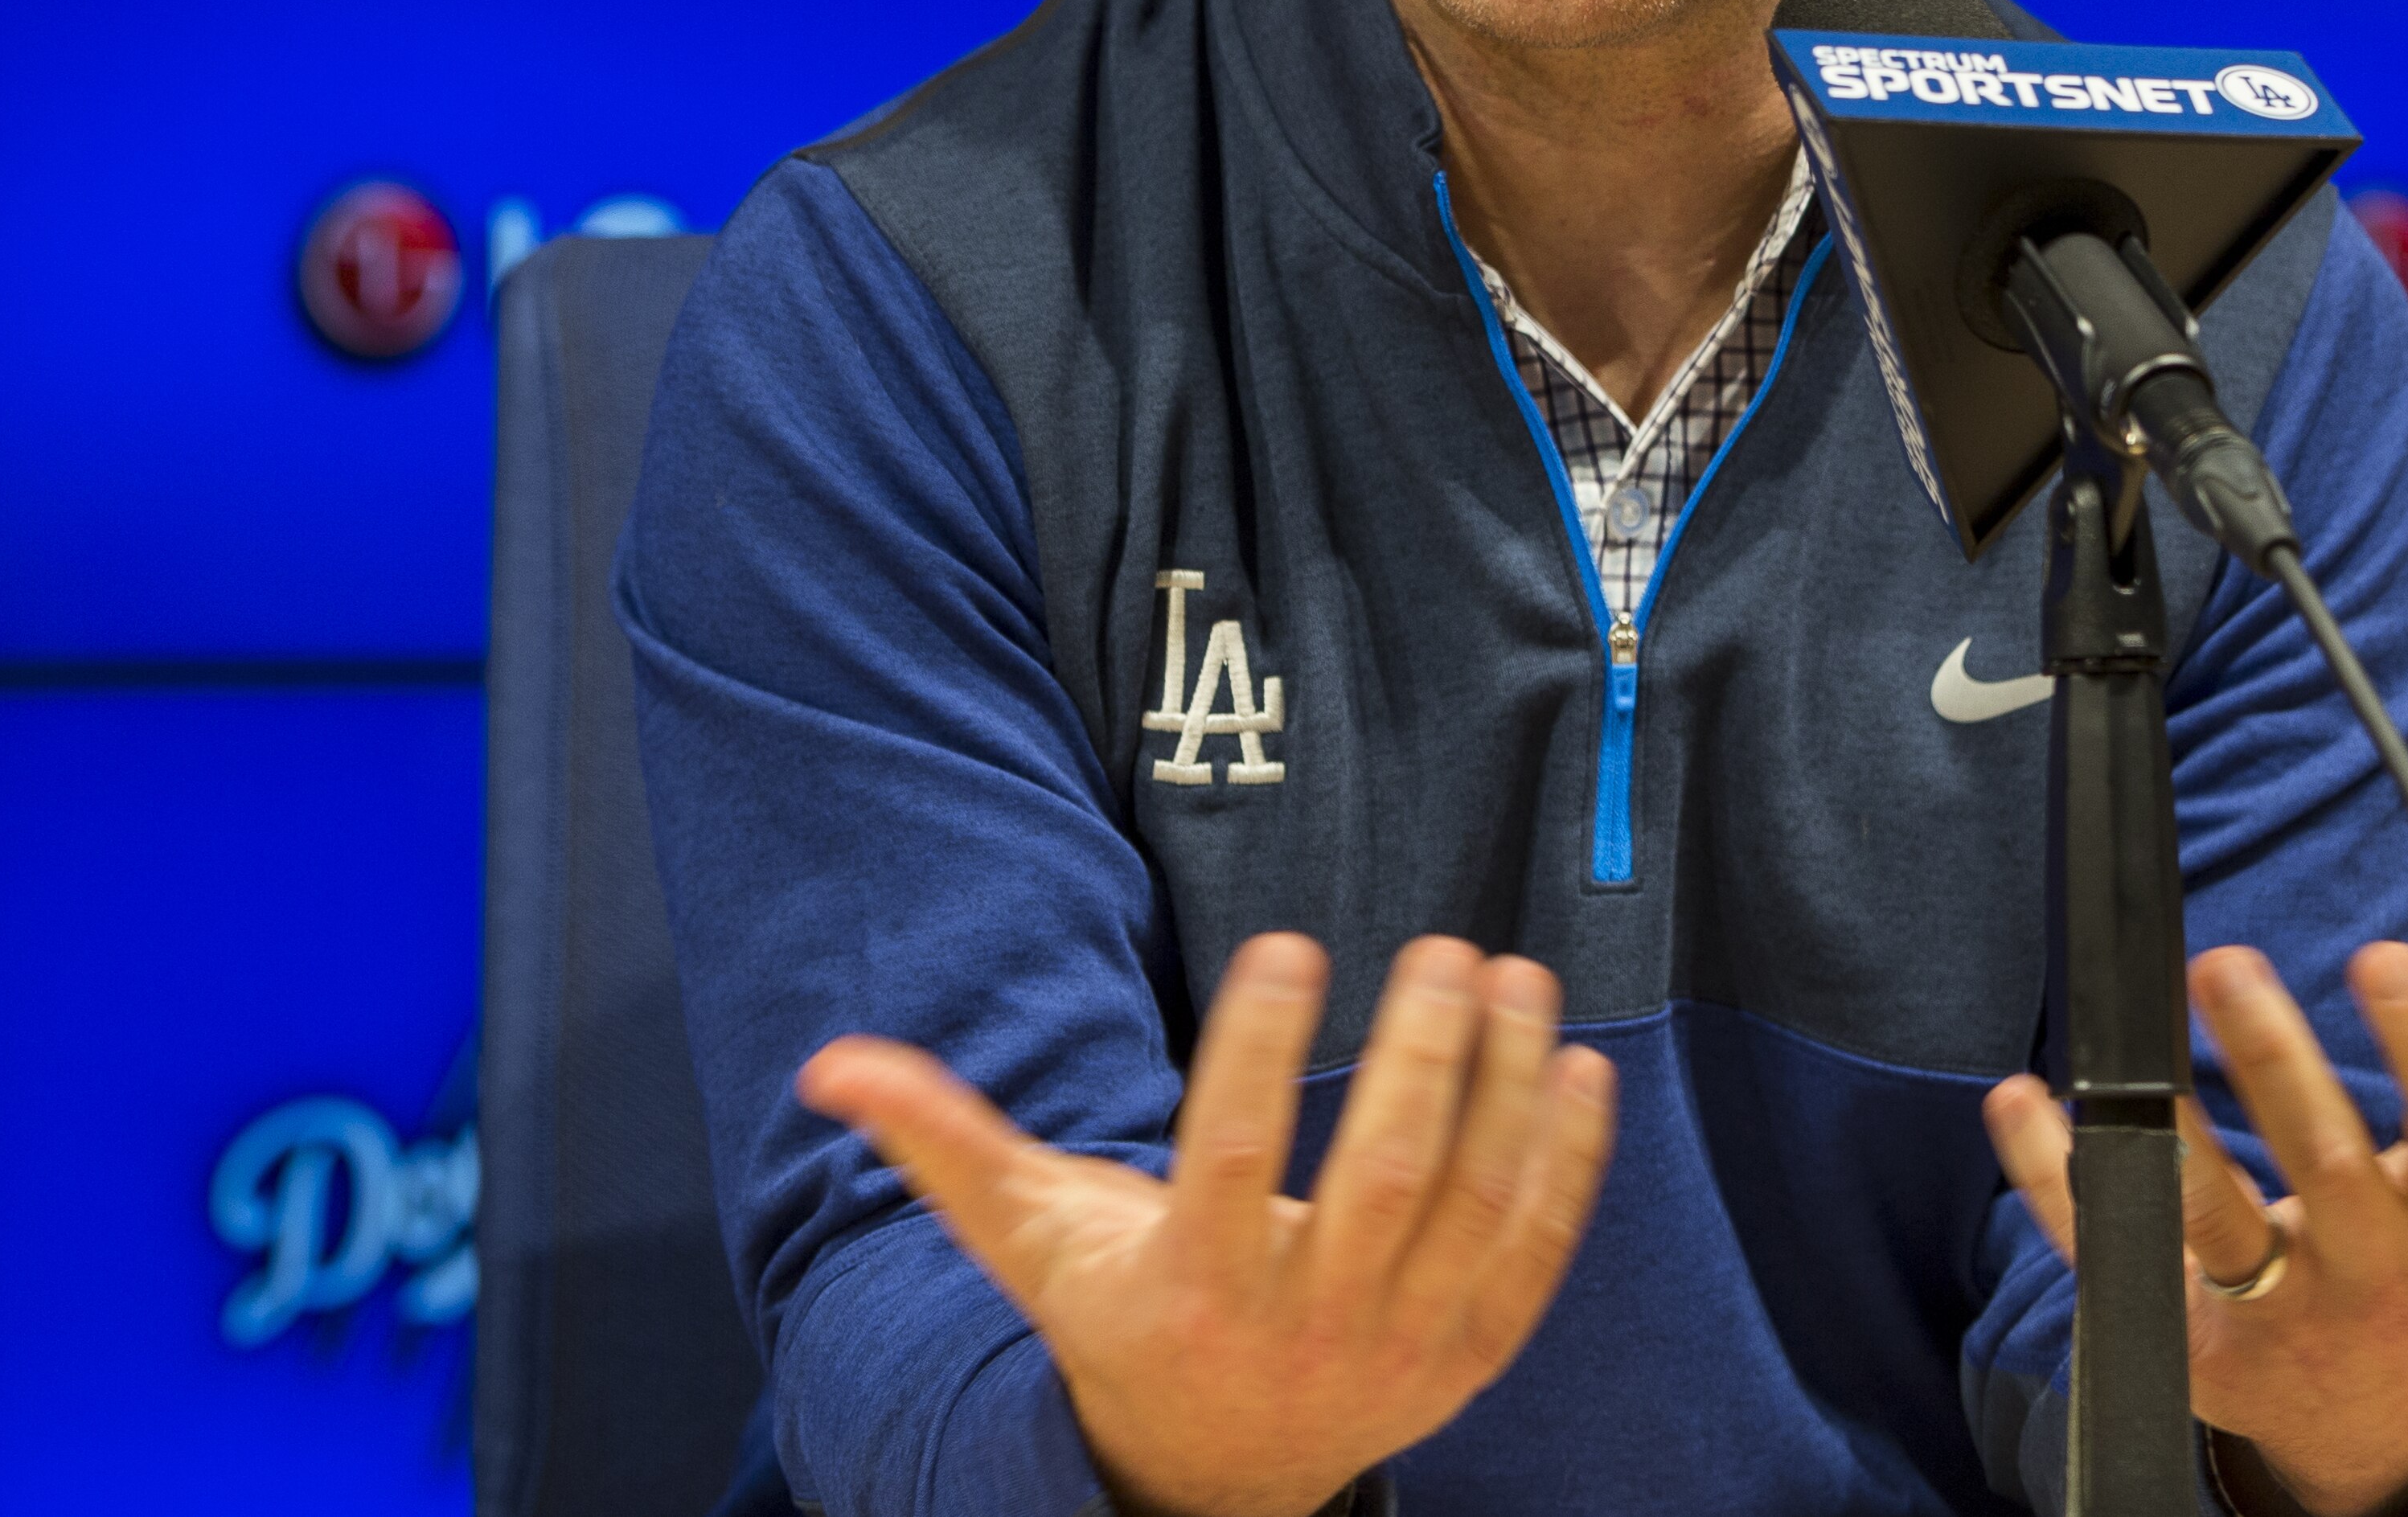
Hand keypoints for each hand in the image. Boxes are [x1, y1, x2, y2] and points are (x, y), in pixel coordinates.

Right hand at [797, 933, 1616, 1516]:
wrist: (1213, 1476)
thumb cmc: (1118, 1317)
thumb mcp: (1031, 1241)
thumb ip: (945, 1144)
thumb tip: (831, 1065)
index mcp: (1194, 1286)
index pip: (1233, 1159)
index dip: (1259, 1049)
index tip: (1288, 943)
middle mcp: (1306, 1325)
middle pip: (1379, 1181)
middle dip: (1420, 1059)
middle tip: (1441, 948)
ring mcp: (1400, 1349)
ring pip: (1470, 1209)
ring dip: (1503, 1090)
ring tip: (1511, 977)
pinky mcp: (1468, 1358)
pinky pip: (1534, 1257)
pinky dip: (1565, 1168)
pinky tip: (1576, 1068)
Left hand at [1985, 941, 2407, 1515]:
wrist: (2394, 1416)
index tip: (2390, 954)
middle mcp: (2374, 1265)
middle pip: (2323, 1168)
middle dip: (2278, 1068)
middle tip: (2226, 963)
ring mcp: (2280, 1310)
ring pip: (2213, 1224)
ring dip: (2165, 1137)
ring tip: (2117, 1047)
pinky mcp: (2191, 1341)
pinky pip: (2113, 1258)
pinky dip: (2054, 1184)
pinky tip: (2019, 1105)